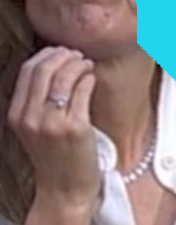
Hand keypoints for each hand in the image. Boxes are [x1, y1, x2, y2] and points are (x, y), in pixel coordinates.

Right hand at [9, 47, 98, 224]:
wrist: (64, 190)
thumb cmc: (53, 155)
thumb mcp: (33, 128)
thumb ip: (35, 100)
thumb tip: (52, 60)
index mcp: (17, 116)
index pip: (27, 70)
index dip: (46, 54)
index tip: (61, 52)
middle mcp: (31, 118)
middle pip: (45, 68)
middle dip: (64, 55)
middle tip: (77, 56)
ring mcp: (52, 123)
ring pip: (65, 74)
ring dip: (79, 63)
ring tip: (87, 66)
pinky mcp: (75, 127)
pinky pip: (83, 88)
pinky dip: (89, 77)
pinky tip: (92, 79)